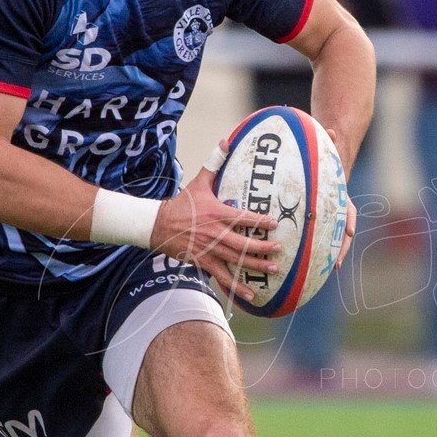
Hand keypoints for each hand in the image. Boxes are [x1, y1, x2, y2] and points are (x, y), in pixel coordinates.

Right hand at [154, 169, 282, 302]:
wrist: (157, 225)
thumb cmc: (181, 204)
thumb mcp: (199, 183)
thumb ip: (214, 163)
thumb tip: (225, 141)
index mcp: (216, 214)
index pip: (241, 217)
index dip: (258, 221)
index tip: (274, 223)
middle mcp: (214, 233)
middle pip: (242, 243)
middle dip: (262, 247)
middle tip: (279, 249)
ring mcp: (209, 250)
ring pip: (236, 260)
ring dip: (255, 266)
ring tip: (273, 269)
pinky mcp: (203, 262)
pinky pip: (222, 276)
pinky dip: (235, 287)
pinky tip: (250, 295)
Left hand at [324, 127, 358, 268]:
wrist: (329, 168)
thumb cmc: (326, 159)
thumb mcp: (328, 152)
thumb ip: (330, 142)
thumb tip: (331, 129)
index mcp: (342, 198)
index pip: (349, 212)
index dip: (349, 223)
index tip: (349, 233)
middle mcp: (338, 212)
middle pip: (342, 234)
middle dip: (340, 249)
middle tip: (335, 264)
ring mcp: (330, 219)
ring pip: (332, 240)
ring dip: (328, 255)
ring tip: (323, 271)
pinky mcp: (319, 222)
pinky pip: (317, 237)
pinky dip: (313, 248)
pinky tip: (301, 262)